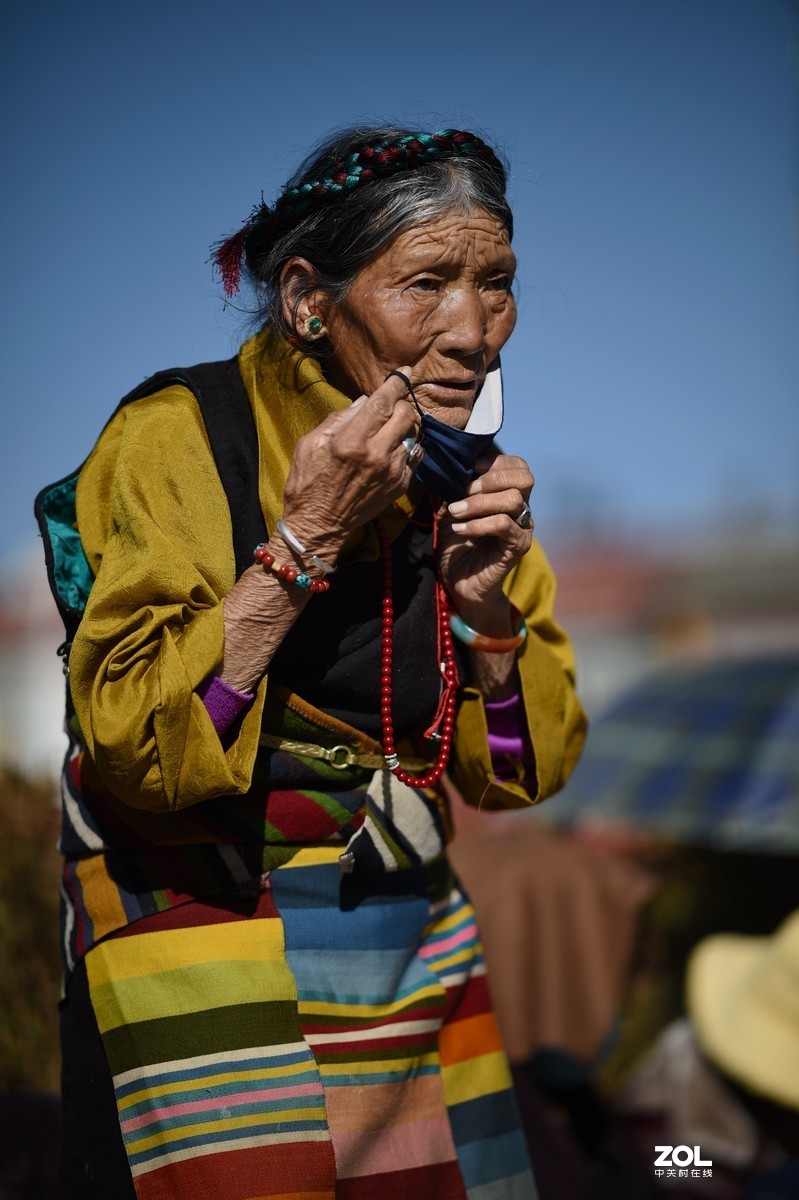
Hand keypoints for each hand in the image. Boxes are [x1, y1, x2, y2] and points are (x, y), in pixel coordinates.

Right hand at [280, 370, 419, 559]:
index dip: (397, 382)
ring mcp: (392, 472)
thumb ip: (339, 419)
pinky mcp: (399, 486)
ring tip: (389, 428)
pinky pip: (415, 456)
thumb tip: (364, 401)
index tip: (406, 372)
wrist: (319, 526)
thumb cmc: (307, 484)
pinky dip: (408, 446)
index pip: (383, 402)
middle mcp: (377, 455)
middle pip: (406, 414)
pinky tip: (392, 449)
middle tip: (389, 406)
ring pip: (414, 434)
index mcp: (351, 441)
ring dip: (405, 426)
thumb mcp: (310, 445)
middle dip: (401, 404)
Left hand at [438, 454, 533, 628]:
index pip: (519, 466)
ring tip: (455, 512)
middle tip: (465, 489)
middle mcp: (522, 509)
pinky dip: (478, 524)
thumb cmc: (457, 544)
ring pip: (513, 500)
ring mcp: (523, 528)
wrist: (461, 581)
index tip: (470, 468)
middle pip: (525, 478)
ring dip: (479, 502)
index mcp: (510, 495)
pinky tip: (460, 529)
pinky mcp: (518, 547)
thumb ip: (453, 487)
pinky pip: (503, 525)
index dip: (496, 461)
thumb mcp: (451, 509)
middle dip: (491, 478)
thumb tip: (445, 463)